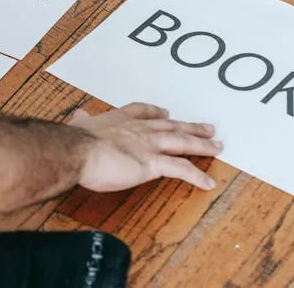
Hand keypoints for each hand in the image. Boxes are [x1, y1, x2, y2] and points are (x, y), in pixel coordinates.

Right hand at [70, 102, 221, 191]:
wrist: (77, 150)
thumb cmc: (76, 141)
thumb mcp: (79, 126)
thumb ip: (82, 121)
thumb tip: (78, 115)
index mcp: (120, 120)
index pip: (143, 112)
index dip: (156, 112)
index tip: (165, 112)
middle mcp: (139, 130)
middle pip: (171, 126)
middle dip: (190, 127)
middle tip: (207, 127)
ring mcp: (148, 145)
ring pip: (182, 143)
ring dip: (201, 144)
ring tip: (217, 147)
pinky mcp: (152, 164)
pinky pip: (180, 169)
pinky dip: (196, 176)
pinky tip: (208, 183)